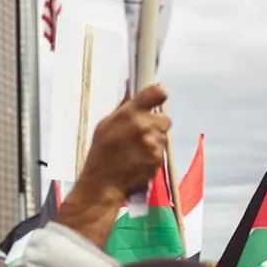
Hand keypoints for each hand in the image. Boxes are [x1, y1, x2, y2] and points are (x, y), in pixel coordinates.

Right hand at [57, 84, 170, 246]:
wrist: (103, 183)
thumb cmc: (102, 152)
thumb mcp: (105, 124)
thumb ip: (123, 106)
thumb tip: (130, 83)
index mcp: (129, 113)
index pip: (157, 93)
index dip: (158, 95)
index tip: (156, 100)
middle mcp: (143, 126)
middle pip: (165, 118)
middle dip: (156, 124)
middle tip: (143, 133)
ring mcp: (152, 144)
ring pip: (163, 136)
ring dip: (155, 140)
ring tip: (138, 149)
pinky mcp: (157, 159)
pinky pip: (162, 152)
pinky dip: (154, 155)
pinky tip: (140, 159)